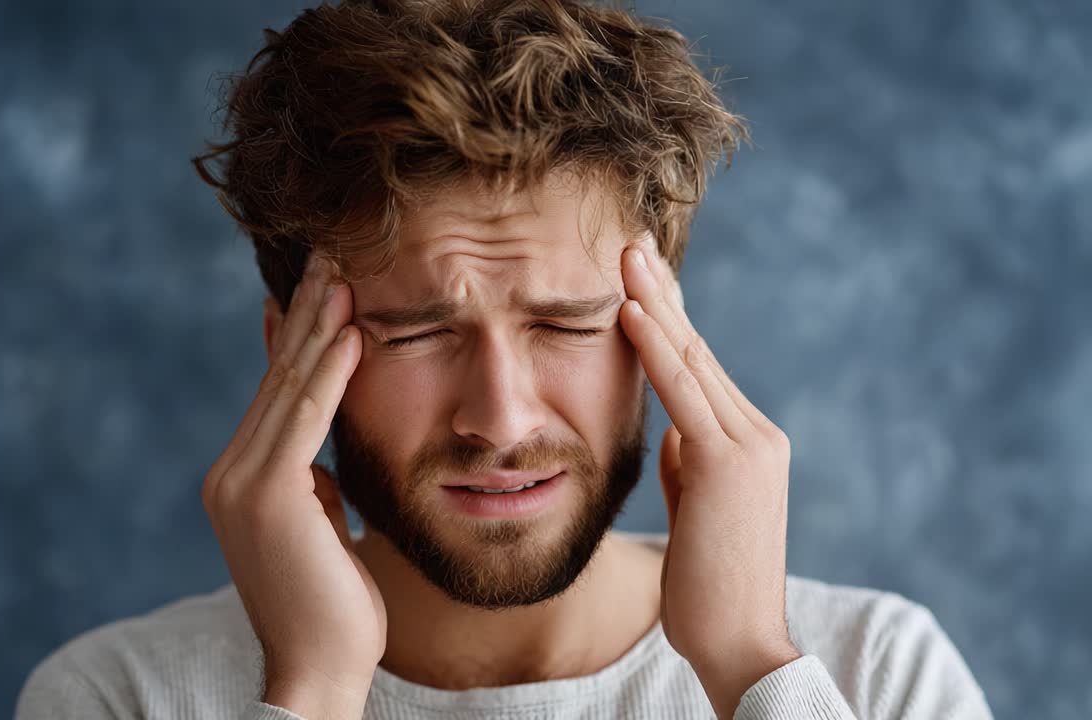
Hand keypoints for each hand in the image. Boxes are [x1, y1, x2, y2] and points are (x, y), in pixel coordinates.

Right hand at [201, 257, 383, 719]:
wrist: (319, 669)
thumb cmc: (333, 605)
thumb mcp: (320, 524)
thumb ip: (313, 479)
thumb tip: (324, 447)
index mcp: (244, 478)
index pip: (276, 392)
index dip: (298, 335)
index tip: (322, 286)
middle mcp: (231, 473)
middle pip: (278, 377)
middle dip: (306, 312)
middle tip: (328, 254)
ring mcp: (241, 482)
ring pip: (288, 387)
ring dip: (319, 324)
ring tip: (341, 270)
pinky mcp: (266, 495)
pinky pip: (305, 418)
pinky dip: (329, 372)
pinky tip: (351, 330)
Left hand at [618, 237, 801, 719]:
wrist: (739, 643)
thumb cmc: (709, 586)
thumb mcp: (697, 512)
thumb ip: (690, 465)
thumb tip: (674, 430)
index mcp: (747, 445)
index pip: (698, 369)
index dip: (668, 321)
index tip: (640, 281)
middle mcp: (755, 434)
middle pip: (697, 350)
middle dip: (662, 294)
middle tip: (632, 244)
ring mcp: (748, 446)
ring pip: (692, 359)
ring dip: (655, 302)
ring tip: (626, 256)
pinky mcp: (729, 465)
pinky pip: (684, 393)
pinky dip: (655, 349)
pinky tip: (631, 311)